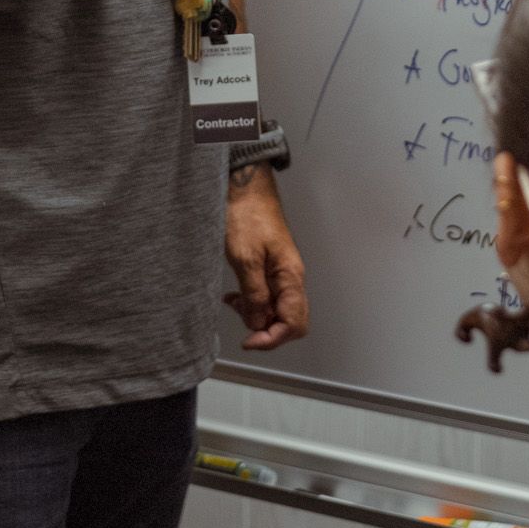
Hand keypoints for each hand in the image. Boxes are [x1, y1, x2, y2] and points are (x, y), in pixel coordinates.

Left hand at [223, 170, 308, 350]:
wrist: (245, 187)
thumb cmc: (247, 214)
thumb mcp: (245, 258)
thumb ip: (254, 294)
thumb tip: (259, 323)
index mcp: (291, 276)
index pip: (294, 323)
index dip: (272, 338)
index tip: (248, 340)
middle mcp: (291, 277)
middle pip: (291, 321)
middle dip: (266, 329)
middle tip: (242, 320)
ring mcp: (282, 273)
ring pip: (278, 309)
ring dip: (257, 315)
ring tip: (235, 303)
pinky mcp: (271, 267)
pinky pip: (268, 295)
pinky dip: (252, 301)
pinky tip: (236, 296)